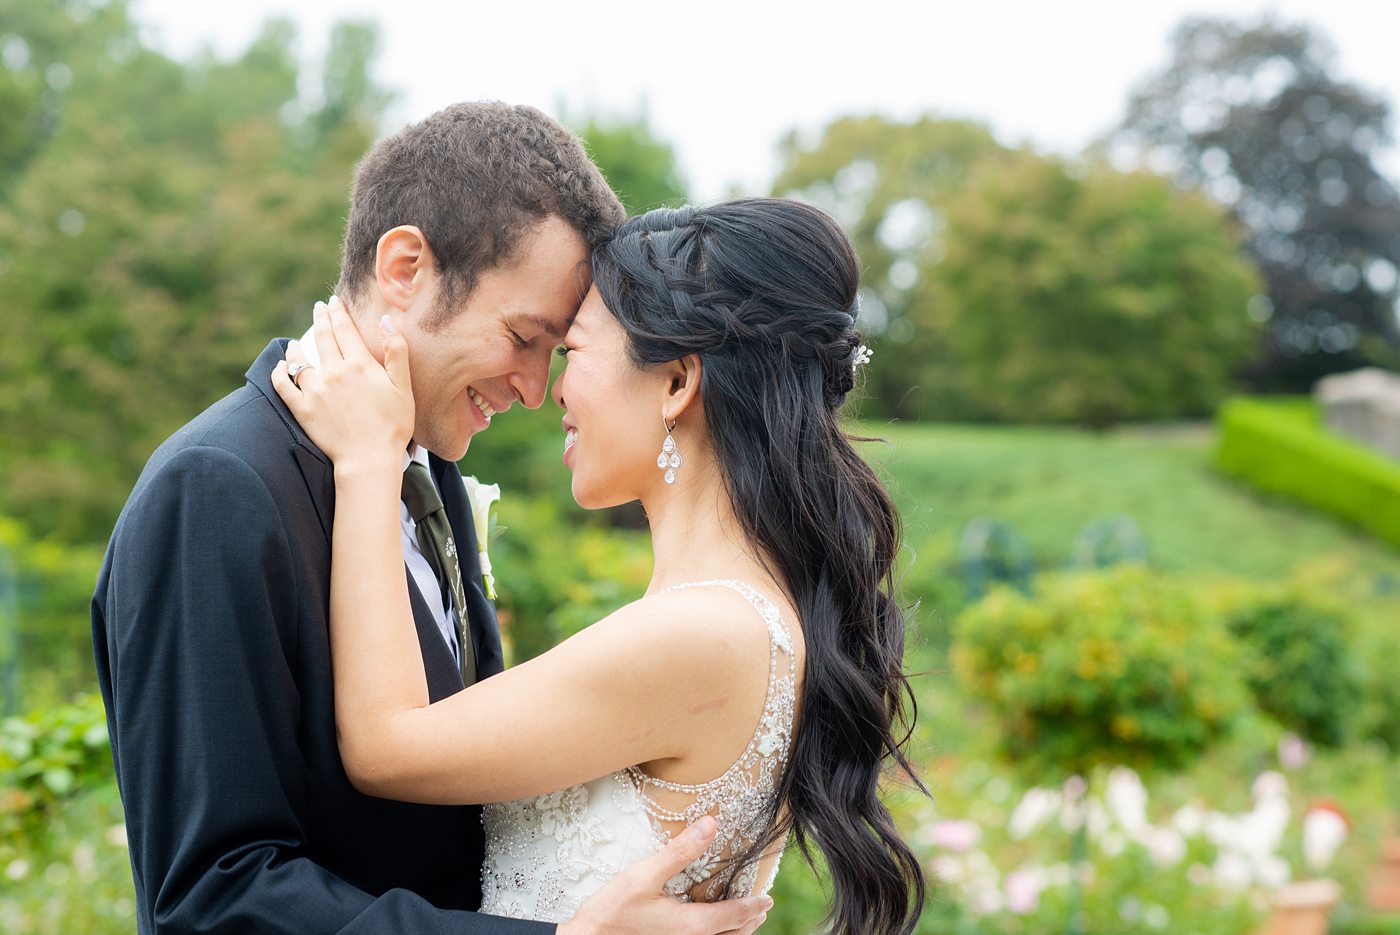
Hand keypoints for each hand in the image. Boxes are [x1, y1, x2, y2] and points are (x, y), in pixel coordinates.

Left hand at [272, 297, 413, 474]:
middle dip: (320, 319)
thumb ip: (396, 352)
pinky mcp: (302, 409)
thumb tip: (387, 321)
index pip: (344, 329)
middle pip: (323, 337)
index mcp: (359, 364)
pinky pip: (283, 385)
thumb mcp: (403, 388)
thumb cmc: (393, 425)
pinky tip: (281, 366)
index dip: (339, 312)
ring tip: (296, 341)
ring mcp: (315, 390)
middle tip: (319, 308)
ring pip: (299, 359)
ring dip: (297, 346)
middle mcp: (334, 372)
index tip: (334, 301)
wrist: (369, 459)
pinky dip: (279, 372)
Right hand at [559, 816, 771, 934]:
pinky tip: (705, 927)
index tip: (767, 899)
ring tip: (741, 920)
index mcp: (692, 925)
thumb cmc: (611, 913)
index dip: (754, 905)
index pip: (736, 914)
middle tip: (759, 908)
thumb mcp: (644, 876)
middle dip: (749, 921)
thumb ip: (680, 852)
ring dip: (734, 932)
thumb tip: (710, 825)